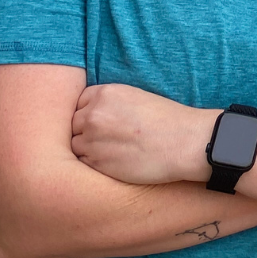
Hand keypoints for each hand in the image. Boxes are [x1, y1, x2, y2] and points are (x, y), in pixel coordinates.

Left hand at [72, 83, 211, 184]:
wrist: (183, 141)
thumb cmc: (166, 119)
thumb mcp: (135, 96)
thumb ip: (109, 103)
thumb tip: (90, 114)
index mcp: (105, 93)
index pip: (78, 102)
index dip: (89, 112)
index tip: (102, 121)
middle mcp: (93, 115)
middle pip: (73, 124)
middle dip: (85, 131)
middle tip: (106, 138)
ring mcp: (92, 140)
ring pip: (75, 145)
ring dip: (87, 149)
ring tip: (110, 150)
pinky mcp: (96, 164)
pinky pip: (82, 163)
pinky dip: (93, 164)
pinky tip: (113, 161)